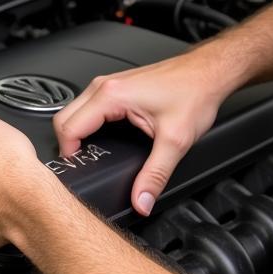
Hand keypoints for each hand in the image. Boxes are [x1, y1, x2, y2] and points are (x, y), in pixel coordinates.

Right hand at [53, 51, 227, 215]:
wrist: (208, 72)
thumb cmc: (194, 93)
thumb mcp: (175, 141)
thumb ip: (155, 175)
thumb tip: (141, 200)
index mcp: (112, 95)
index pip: (68, 128)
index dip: (69, 155)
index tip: (79, 171)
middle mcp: (105, 86)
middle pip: (64, 118)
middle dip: (67, 145)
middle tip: (82, 166)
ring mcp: (110, 84)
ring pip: (75, 111)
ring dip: (77, 133)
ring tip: (91, 155)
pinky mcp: (118, 87)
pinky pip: (89, 107)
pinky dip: (88, 124)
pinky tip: (102, 139)